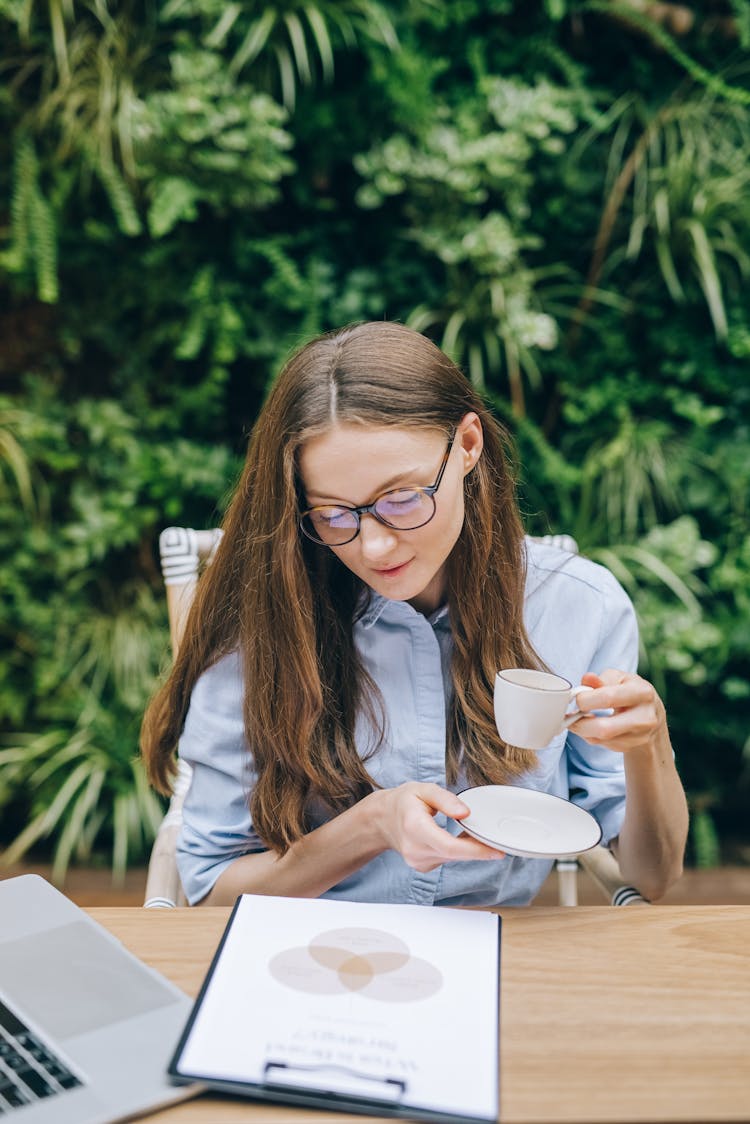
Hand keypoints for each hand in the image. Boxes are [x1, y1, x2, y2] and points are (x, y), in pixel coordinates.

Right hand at [371, 782, 503, 871]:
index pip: (449, 846)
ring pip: (453, 858)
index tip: (497, 852)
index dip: (475, 851)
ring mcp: (418, 861)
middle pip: (455, 854)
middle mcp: (415, 849)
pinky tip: (456, 838)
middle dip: (478, 848)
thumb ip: (445, 799)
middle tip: (494, 838)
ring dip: (467, 848)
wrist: (382, 820)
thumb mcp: (423, 790)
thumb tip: (466, 813)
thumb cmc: (403, 802)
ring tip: (469, 830)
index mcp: (415, 827)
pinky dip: (457, 850)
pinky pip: (448, 859)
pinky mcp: (422, 866)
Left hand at [568, 669, 667, 754]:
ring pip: (601, 739)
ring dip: (583, 730)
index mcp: (642, 693)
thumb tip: (587, 678)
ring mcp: (640, 736)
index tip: (576, 698)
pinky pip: (603, 745)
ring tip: (579, 719)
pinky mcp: (631, 746)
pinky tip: (590, 726)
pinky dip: (591, 736)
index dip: (585, 699)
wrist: (651, 713)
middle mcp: (645, 717)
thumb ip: (601, 679)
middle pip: (605, 729)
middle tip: (570, 716)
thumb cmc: (630, 691)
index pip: (608, 698)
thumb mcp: (619, 678)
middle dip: (580, 723)